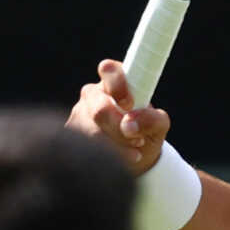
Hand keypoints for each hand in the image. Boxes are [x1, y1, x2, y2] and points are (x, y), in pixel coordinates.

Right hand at [67, 60, 169, 175]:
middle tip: (137, 139)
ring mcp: (78, 113)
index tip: (130, 104)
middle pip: (100, 109)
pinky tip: (118, 159)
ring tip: (132, 150)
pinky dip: (105, 157)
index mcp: (114, 81)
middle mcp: (93, 93)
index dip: (119, 86)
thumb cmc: (146, 133)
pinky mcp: (70, 133)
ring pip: (92, 133)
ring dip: (116, 147)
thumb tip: (129, 125)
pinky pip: (84, 147)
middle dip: (121, 129)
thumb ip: (152, 119)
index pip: (110, 70)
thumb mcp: (159, 125)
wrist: (134, 159)